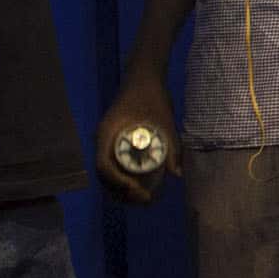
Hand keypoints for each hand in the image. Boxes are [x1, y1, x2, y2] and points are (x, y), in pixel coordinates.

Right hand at [93, 74, 181, 204]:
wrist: (144, 77)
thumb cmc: (153, 96)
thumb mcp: (166, 121)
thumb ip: (172, 147)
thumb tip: (177, 175)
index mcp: (108, 133)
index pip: (103, 165)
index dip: (118, 182)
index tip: (137, 189)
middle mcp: (102, 140)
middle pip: (103, 175)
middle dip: (121, 192)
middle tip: (145, 200)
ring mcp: (105, 142)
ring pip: (106, 174)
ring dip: (121, 189)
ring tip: (144, 198)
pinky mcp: (112, 143)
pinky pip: (112, 166)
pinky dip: (121, 180)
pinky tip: (139, 186)